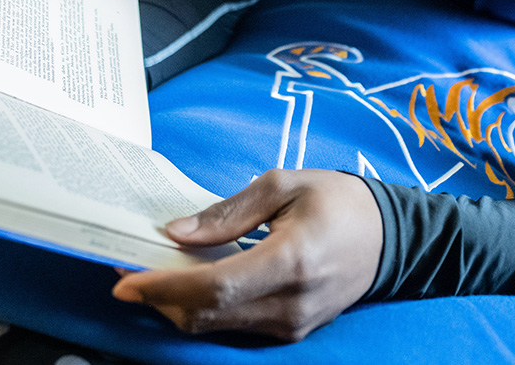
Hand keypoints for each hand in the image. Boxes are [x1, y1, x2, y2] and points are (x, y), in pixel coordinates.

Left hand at [111, 168, 381, 341]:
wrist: (389, 237)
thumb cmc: (338, 200)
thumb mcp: (284, 184)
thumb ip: (228, 212)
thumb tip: (176, 232)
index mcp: (291, 260)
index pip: (215, 287)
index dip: (164, 286)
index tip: (126, 279)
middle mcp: (290, 303)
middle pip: (207, 315)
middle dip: (160, 297)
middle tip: (127, 270)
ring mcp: (292, 324)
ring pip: (216, 326)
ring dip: (178, 304)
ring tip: (152, 272)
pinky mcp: (291, 330)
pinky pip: (235, 325)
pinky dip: (204, 308)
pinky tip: (189, 282)